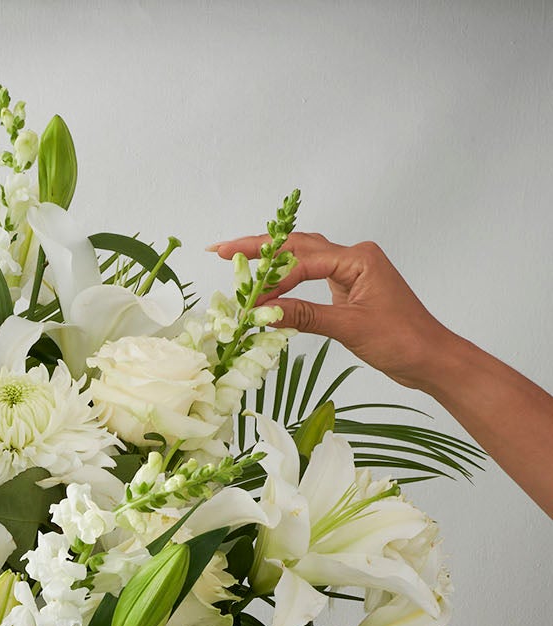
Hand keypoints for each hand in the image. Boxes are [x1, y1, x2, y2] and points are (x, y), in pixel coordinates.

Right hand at [207, 232, 450, 390]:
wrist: (429, 356)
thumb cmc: (401, 339)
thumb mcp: (349, 327)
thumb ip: (306, 315)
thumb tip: (264, 312)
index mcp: (358, 258)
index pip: (303, 261)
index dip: (272, 279)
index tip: (248, 300)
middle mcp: (354, 257)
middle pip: (298, 245)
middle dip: (260, 248)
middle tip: (221, 250)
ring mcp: (351, 272)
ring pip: (303, 257)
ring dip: (271, 260)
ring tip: (237, 259)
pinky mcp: (349, 288)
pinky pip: (311, 277)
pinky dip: (287, 280)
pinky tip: (268, 285)